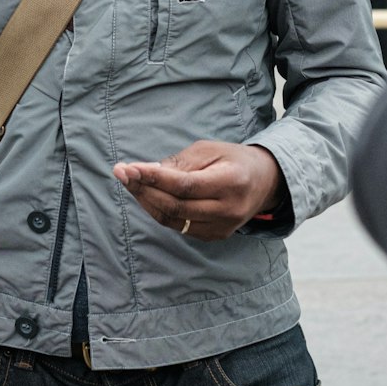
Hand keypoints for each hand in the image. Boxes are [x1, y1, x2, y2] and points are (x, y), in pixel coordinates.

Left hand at [113, 139, 284, 239]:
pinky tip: (147, 196)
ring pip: (174, 220)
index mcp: (230, 182)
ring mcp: (222, 227)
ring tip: (130, 183)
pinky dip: (160, 212)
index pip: (184, 185)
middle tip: (121, 173)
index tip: (128, 167)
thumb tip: (145, 172)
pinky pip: (180, 227)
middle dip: (143, 189)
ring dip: (146, 202)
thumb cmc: (233, 159)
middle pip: (175, 206)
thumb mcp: (209, 150)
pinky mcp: (215, 236)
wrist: (265, 182)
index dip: (153, 178)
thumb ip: (179, 163)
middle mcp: (228, 210)